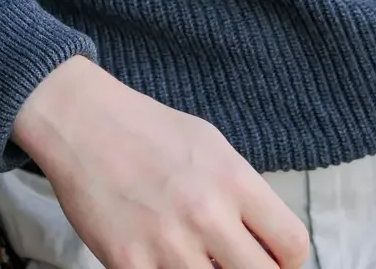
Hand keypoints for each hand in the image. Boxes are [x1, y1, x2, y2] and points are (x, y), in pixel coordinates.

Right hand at [11, 55, 310, 268]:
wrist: (82, 121)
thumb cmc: (149, 131)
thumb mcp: (210, 145)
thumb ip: (241, 194)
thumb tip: (266, 244)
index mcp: (233, 179)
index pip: (293, 245)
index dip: (287, 262)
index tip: (272, 261)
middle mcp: (207, 212)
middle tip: (232, 263)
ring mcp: (168, 242)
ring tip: (193, 258)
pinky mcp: (129, 264)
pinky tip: (162, 261)